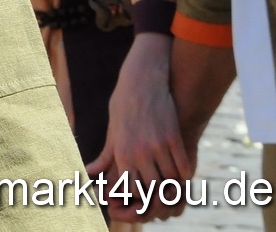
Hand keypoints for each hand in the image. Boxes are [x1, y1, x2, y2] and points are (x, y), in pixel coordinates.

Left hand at [86, 34, 191, 220]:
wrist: (142, 81)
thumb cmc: (123, 105)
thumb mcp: (112, 130)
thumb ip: (105, 156)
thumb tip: (90, 171)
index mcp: (121, 152)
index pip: (131, 188)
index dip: (138, 195)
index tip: (143, 193)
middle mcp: (138, 151)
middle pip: (153, 187)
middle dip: (157, 192)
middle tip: (162, 193)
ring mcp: (157, 146)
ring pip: (170, 179)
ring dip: (173, 184)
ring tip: (173, 184)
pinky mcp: (173, 139)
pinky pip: (183, 166)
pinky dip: (184, 173)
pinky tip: (183, 172)